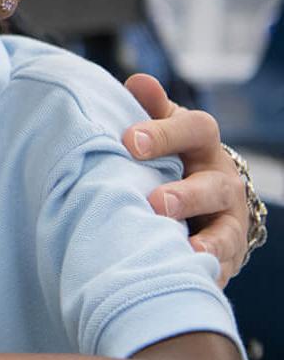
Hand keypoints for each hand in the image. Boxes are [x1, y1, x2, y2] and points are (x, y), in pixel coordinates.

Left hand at [123, 74, 247, 285]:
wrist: (197, 190)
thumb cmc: (168, 152)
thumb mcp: (160, 125)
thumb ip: (150, 107)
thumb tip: (138, 82)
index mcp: (202, 142)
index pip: (195, 129)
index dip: (165, 134)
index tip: (129, 141)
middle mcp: (221, 180)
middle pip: (214, 186)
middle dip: (186, 195)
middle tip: (156, 203)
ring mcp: (229, 219)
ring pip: (226, 232)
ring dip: (207, 242)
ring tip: (186, 250)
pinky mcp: (228, 253)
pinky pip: (223, 266)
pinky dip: (208, 273)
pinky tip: (189, 277)